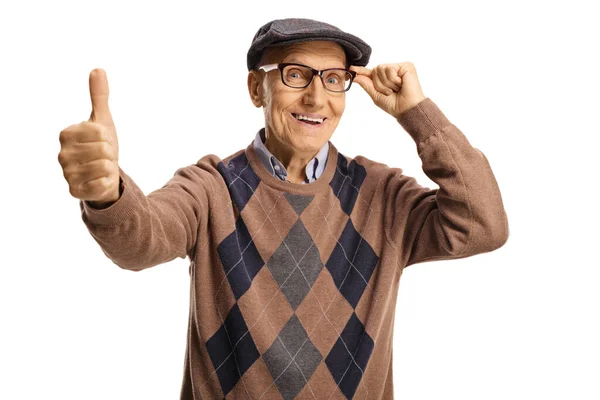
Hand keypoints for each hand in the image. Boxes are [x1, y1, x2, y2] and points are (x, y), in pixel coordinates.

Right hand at [58, 68, 119, 204]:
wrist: (104, 174)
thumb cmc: (101, 145)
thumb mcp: (102, 120)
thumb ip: (99, 96)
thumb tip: (98, 69)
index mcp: (66, 134)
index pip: (99, 131)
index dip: (107, 137)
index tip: (101, 141)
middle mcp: (62, 154)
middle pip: (103, 149)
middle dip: (110, 153)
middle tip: (102, 157)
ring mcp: (67, 174)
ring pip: (104, 166)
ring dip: (109, 168)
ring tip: (101, 168)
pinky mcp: (75, 191)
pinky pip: (101, 183)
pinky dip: (107, 182)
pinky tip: (99, 181)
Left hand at [350, 62, 425, 118]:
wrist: (407, 109)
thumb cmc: (394, 105)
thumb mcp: (376, 95)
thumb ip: (366, 85)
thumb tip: (355, 77)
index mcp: (384, 79)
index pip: (371, 73)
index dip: (361, 71)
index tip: (351, 69)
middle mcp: (392, 71)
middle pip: (375, 70)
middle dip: (379, 84)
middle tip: (390, 92)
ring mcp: (399, 68)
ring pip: (381, 68)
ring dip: (386, 83)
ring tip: (396, 89)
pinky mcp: (406, 66)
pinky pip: (390, 69)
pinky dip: (393, 80)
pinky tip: (401, 84)